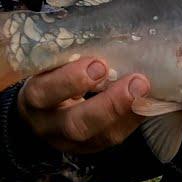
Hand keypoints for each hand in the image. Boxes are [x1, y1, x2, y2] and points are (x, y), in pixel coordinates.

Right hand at [18, 57, 149, 153]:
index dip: (71, 80)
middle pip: (75, 124)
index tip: (99, 64)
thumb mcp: (49, 66)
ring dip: (126, 113)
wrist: (38, 115)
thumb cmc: (48, 78)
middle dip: (108, 105)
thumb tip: (106, 32)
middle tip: (135, 83)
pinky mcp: (90, 148)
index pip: (45, 93)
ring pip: (98, 138)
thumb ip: (69, 56)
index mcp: (34, 98)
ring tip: (145, 91)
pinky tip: (147, 101)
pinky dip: (133, 120)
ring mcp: (71, 142)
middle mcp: (49, 125)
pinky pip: (113, 139)